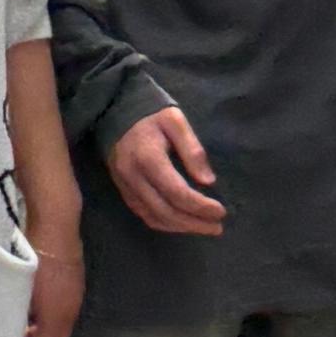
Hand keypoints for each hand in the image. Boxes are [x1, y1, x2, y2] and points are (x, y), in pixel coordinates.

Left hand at [25, 217, 86, 336]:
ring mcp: (74, 294)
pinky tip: (34, 312)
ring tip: (24, 334)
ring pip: (60, 324)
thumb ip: (23, 316)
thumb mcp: (23, 291)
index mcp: (60, 314)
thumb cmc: (35, 259)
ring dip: (44, 333)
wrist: (56, 225)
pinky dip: (49, 318)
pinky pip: (62, 310)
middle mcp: (71, 308)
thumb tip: (19, 334)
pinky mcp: (72, 280)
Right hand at [107, 103, 223, 234]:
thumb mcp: (176, 121)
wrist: (114, 109)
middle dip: (194, 223)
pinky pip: (144, 214)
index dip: (201, 207)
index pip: (177, 193)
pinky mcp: (122, 189)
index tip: (221, 211)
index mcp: (148, 158)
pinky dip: (165, 223)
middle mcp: (133, 177)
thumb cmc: (150, 114)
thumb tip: (208, 182)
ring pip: (154, 217)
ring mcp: (125, 185)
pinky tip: (181, 223)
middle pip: (166, 212)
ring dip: (181, 227)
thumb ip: (192, 150)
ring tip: (204, 227)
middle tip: (217, 227)